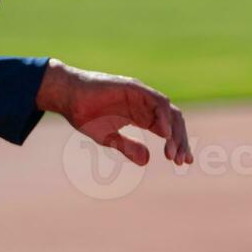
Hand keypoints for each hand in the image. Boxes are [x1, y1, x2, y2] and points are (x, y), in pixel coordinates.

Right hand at [36, 59, 192, 166]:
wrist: (68, 97)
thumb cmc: (85, 115)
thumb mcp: (109, 138)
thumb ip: (128, 147)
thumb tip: (147, 161)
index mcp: (142, 116)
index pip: (168, 129)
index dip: (178, 144)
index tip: (183, 162)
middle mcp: (146, 105)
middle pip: (174, 122)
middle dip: (180, 141)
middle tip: (182, 161)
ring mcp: (142, 95)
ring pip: (169, 112)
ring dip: (174, 133)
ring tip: (172, 153)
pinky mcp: (134, 88)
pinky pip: (156, 102)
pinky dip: (163, 117)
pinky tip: (165, 134)